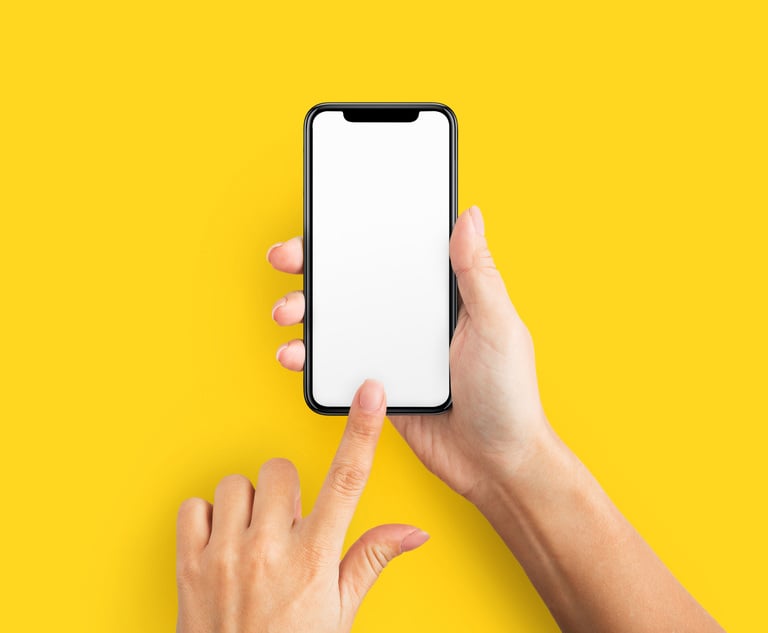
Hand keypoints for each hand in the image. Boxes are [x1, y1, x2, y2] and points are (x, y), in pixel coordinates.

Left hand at [176, 380, 428, 632]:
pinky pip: (195, 506)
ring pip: (237, 485)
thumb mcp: (342, 613)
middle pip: (281, 471)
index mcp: (315, 558)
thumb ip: (372, 559)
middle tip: (288, 526)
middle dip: (286, 492)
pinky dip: (208, 519)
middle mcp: (270, 550)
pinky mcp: (189, 564)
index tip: (370, 395)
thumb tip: (413, 533)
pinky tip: (223, 542)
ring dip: (248, 506)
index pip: (347, 480)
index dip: (362, 430)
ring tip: (254, 539)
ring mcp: (226, 556)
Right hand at [268, 206, 548, 500]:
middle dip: (316, 268)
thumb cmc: (510, 396)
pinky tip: (295, 355)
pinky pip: (337, 367)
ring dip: (305, 312)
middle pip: (356, 284)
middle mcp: (413, 320)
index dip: (358, 236)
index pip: (394, 255)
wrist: (496, 465)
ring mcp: (392, 353)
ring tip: (287, 312)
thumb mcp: (499, 326)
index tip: (325, 225)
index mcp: (443, 298)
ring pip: (339, 324)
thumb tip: (469, 217)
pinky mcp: (377, 387)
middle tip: (287, 259)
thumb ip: (478, 275)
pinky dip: (312, 359)